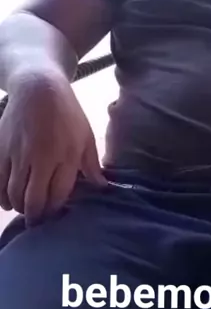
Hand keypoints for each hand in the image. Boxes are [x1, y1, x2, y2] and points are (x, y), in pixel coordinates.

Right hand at [0, 70, 106, 223]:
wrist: (37, 87)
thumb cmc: (67, 113)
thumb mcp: (86, 136)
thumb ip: (91, 164)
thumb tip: (102, 187)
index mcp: (65, 155)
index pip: (58, 194)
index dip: (55, 210)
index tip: (55, 216)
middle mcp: (40, 157)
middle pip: (34, 199)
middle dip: (36, 216)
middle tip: (38, 222)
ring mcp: (18, 154)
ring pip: (14, 193)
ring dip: (19, 207)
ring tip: (25, 211)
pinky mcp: (0, 148)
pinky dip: (1, 196)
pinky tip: (7, 201)